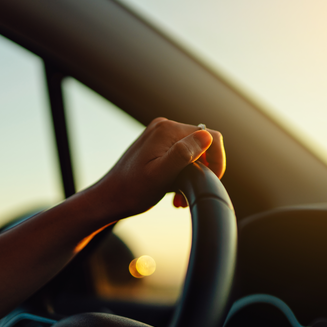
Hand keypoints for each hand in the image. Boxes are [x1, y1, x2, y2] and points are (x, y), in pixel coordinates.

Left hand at [90, 117, 224, 219]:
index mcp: (167, 130)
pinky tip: (173, 191)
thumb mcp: (160, 176)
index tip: (211, 181)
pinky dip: (182, 173)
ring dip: (192, 174)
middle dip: (202, 170)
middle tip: (188, 194)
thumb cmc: (132, 192)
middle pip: (202, 145)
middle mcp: (164, 127)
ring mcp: (159, 135)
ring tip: (178, 196)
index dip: (217, 161)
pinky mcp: (156, 145)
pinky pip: (180, 155)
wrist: (108, 199)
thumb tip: (207, 137)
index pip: (211, 137)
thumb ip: (183, 154)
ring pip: (192, 152)